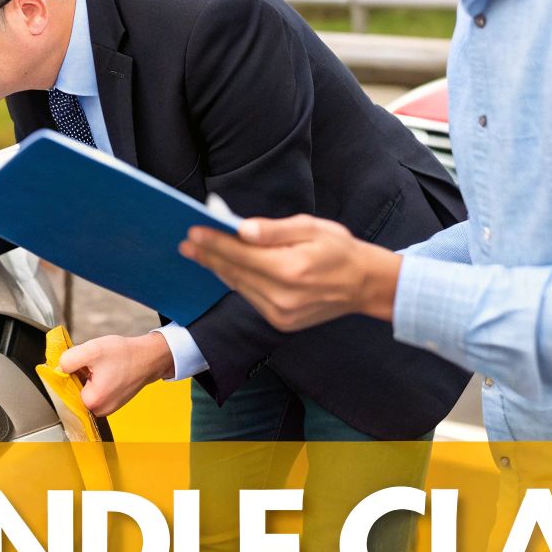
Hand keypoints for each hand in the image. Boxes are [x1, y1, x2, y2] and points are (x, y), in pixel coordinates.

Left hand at [56, 333, 175, 416]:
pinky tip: (109, 371)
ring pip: (86, 391)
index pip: (65, 388)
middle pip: (76, 391)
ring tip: (104, 367)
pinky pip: (97, 392)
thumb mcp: (91, 350)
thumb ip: (68, 359)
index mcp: (92, 401)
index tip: (80, 364)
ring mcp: (107, 409)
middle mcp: (99, 410)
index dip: (69, 373)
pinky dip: (99, 381)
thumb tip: (57, 368)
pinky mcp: (113, 403)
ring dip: (89, 378)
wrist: (149, 357)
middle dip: (80, 375)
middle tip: (94, 364)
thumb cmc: (125, 355)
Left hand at [181, 215, 401, 330]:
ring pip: (240, 287)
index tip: (193, 232)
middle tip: (186, 243)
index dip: (215, 243)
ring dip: (219, 269)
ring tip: (200, 253)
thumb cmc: (340, 250)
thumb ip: (275, 230)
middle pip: (235, 273)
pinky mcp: (281, 322)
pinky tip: (227, 268)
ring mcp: (281, 314)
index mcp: (291, 269)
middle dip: (209, 256)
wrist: (365, 285)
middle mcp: (283, 296)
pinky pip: (250, 298)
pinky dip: (237, 281)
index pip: (242, 254)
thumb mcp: (312, 228)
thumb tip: (242, 230)